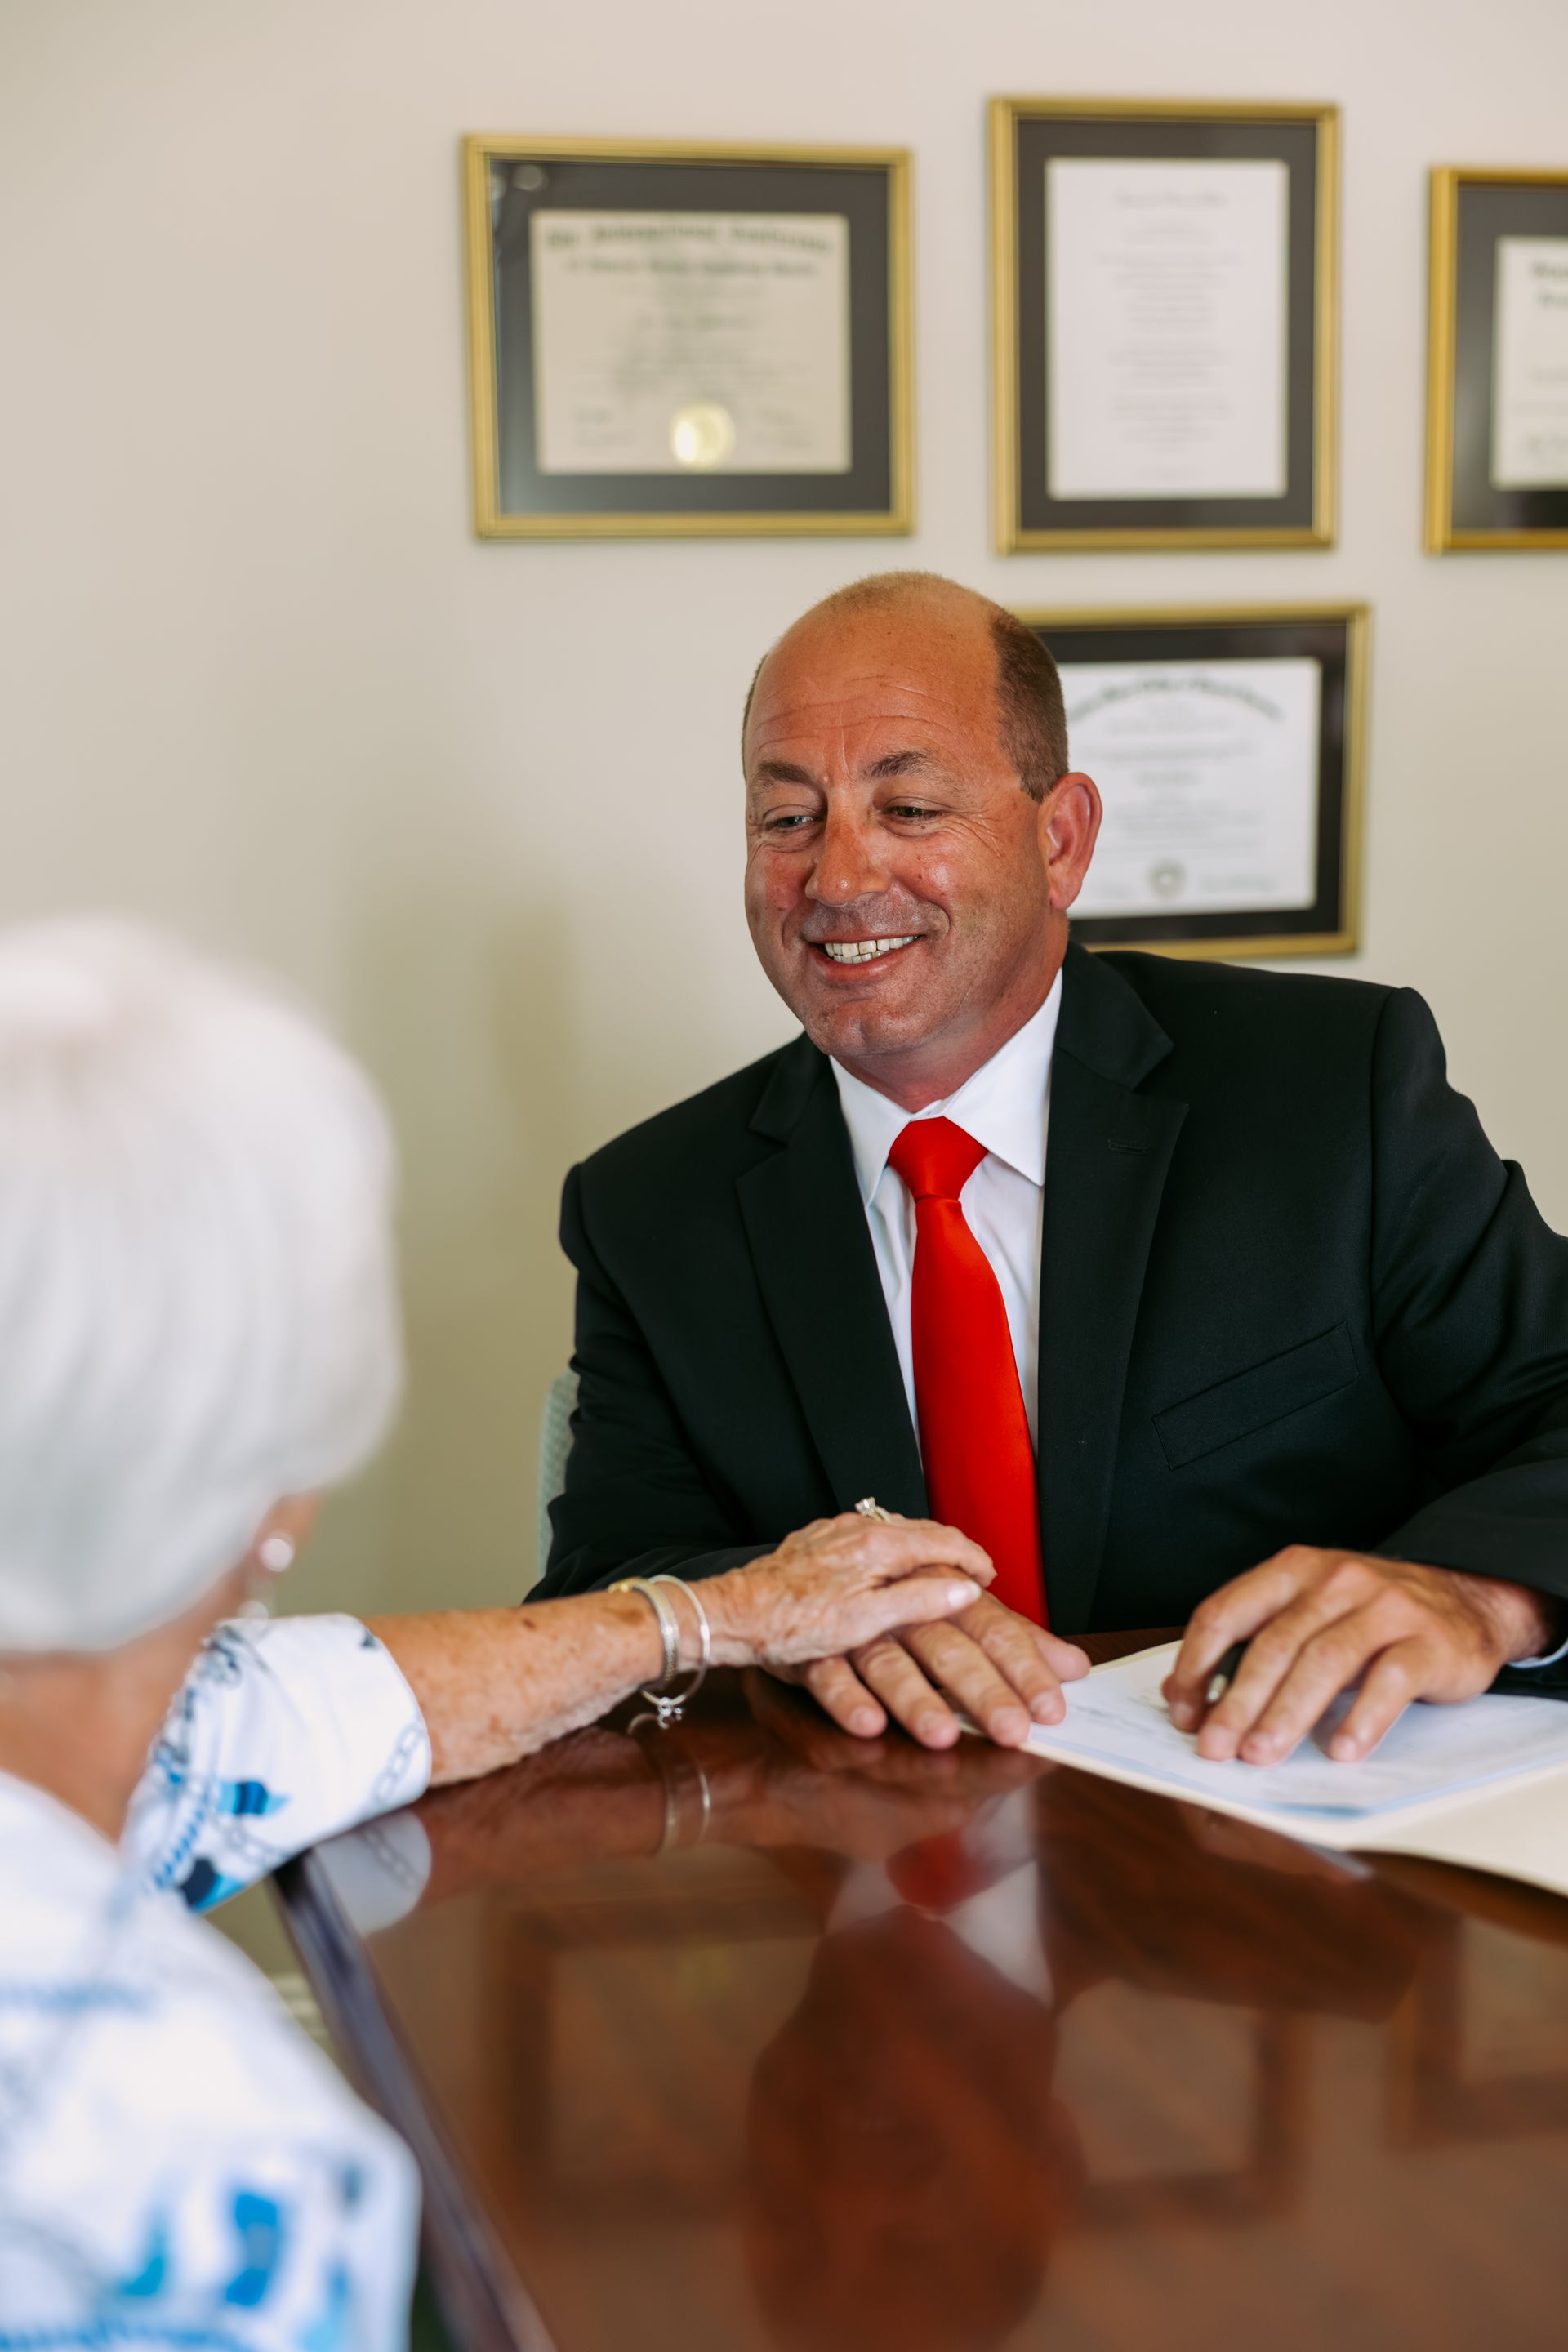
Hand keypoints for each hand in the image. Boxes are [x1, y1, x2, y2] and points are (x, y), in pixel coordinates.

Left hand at [706, 1511, 993, 1679]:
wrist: (734, 1614)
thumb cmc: (794, 1625)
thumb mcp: (865, 1622)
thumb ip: (919, 1600)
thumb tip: (964, 1590)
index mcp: (876, 1544)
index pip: (942, 1540)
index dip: (972, 1558)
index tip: (989, 1575)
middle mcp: (857, 1527)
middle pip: (920, 1530)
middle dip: (951, 1550)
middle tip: (971, 1575)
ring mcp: (834, 1531)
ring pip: (893, 1532)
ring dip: (921, 1550)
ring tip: (936, 1574)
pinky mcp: (816, 1541)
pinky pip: (867, 1538)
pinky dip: (891, 1552)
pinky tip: (887, 1573)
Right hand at [776, 1590, 1089, 1749]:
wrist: (817, 1578)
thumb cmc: (902, 1600)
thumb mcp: (961, 1612)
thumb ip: (1014, 1639)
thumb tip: (1074, 1667)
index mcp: (947, 1592)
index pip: (994, 1630)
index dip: (1024, 1669)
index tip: (1051, 1709)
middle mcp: (906, 1607)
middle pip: (948, 1648)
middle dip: (982, 1690)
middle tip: (1012, 1730)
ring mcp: (857, 1628)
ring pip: (889, 1662)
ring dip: (915, 1699)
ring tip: (943, 1737)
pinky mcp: (815, 1650)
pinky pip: (828, 1674)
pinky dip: (847, 1699)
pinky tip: (869, 1726)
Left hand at [1162, 1547, 1556, 1765]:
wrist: (1468, 1600)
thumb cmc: (1371, 1615)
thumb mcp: (1310, 1612)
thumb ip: (1254, 1643)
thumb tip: (1187, 1698)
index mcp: (1293, 1569)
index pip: (1226, 1612)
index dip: (1197, 1665)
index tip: (1184, 1712)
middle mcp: (1335, 1580)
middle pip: (1273, 1643)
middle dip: (1238, 1701)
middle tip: (1216, 1748)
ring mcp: (1384, 1607)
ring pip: (1324, 1660)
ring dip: (1287, 1713)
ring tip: (1262, 1754)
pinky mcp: (1427, 1641)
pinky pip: (1389, 1681)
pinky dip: (1361, 1719)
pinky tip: (1340, 1750)